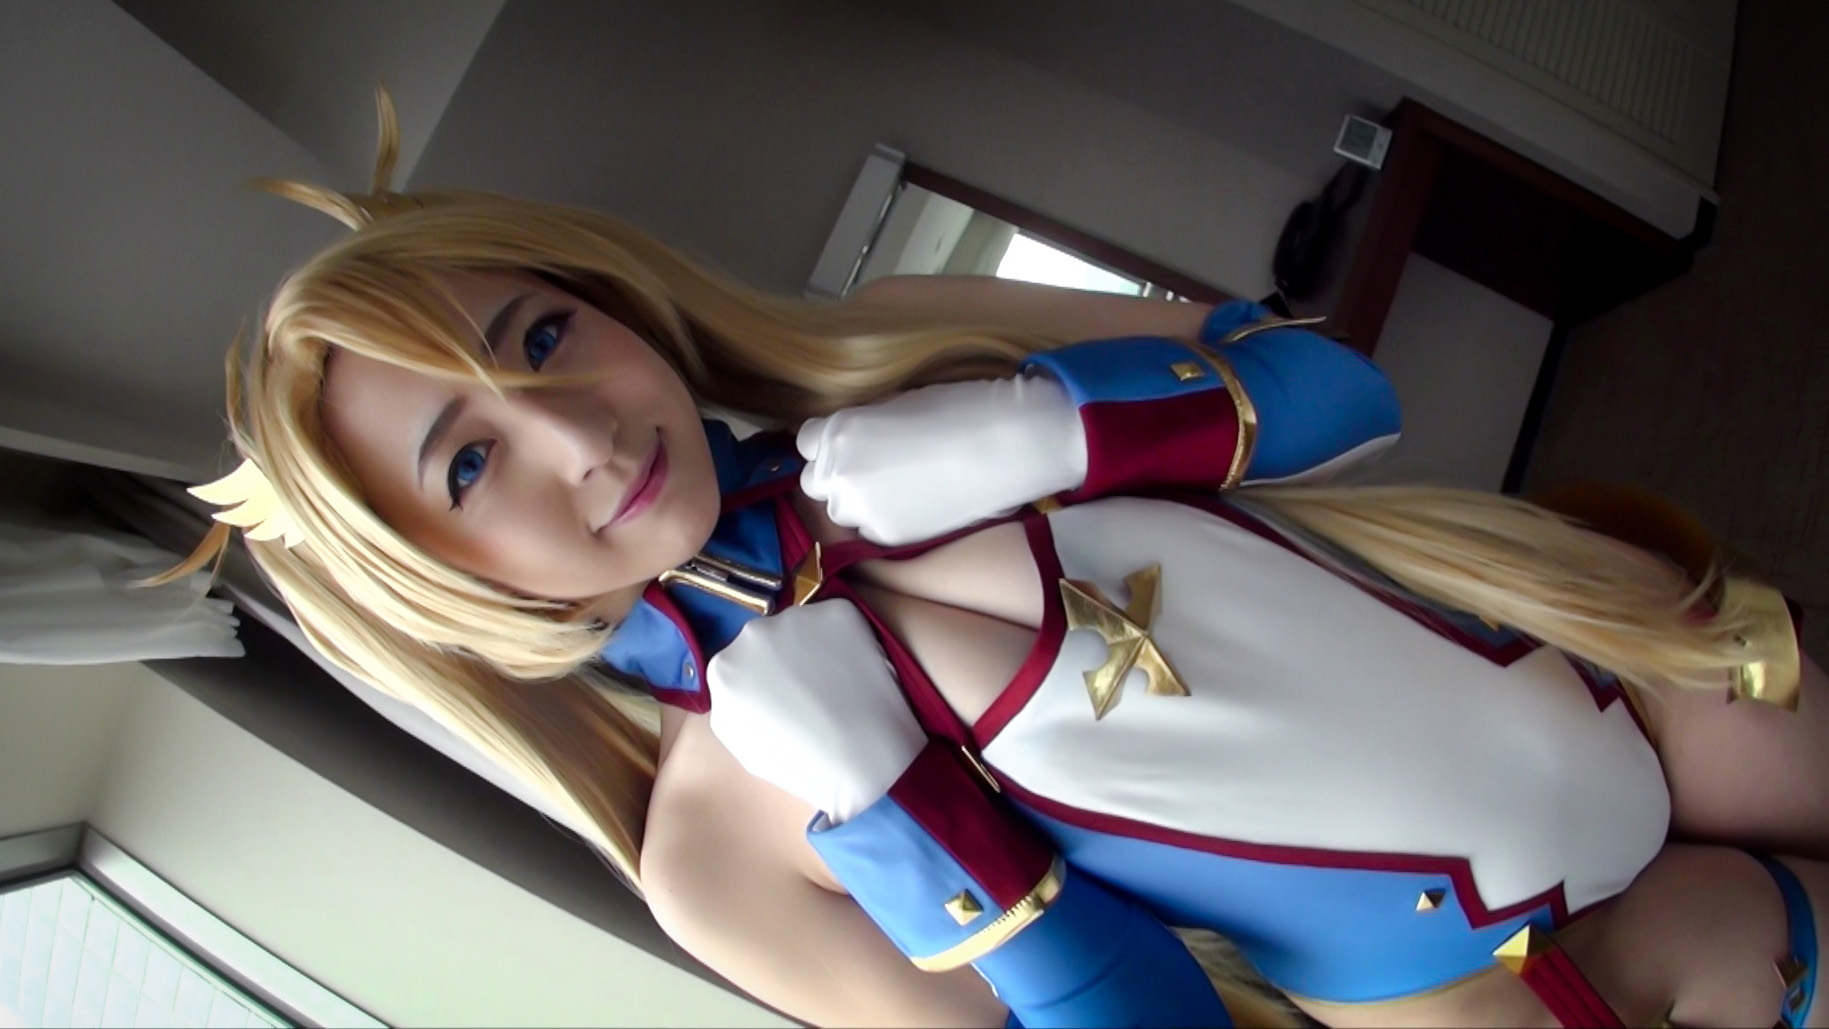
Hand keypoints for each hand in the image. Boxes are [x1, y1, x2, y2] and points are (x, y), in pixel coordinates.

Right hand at [707, 601, 926, 821]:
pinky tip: (856, 670)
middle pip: (767, 641)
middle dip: (784, 658)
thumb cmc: (802, 764)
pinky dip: (845, 641)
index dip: (762, 681)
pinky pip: (836, 623)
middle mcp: (754, 632)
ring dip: (813, 647)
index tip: (782, 697)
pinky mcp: (837, 611)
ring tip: (836, 683)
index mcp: (723, 668)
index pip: (737, 665)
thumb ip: (731, 707)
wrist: (864, 756)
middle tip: (810, 689)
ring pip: (802, 628)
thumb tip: (739, 687)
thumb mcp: (744, 746)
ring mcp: (797, 617)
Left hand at [797, 375, 1087, 545]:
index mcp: (839, 431)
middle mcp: (840, 473)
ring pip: (840, 509)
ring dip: (857, 499)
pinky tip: (916, 503)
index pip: (806, 441)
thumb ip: (863, 422)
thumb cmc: (960, 408)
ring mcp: (862, 509)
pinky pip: (869, 529)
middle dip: (837, 474)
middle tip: (875, 467)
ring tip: (898, 487)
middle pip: (815, 481)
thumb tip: (853, 435)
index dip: (829, 443)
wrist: (1005, 446)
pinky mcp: (887, 536)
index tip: (852, 444)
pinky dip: (884, 519)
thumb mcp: (897, 402)